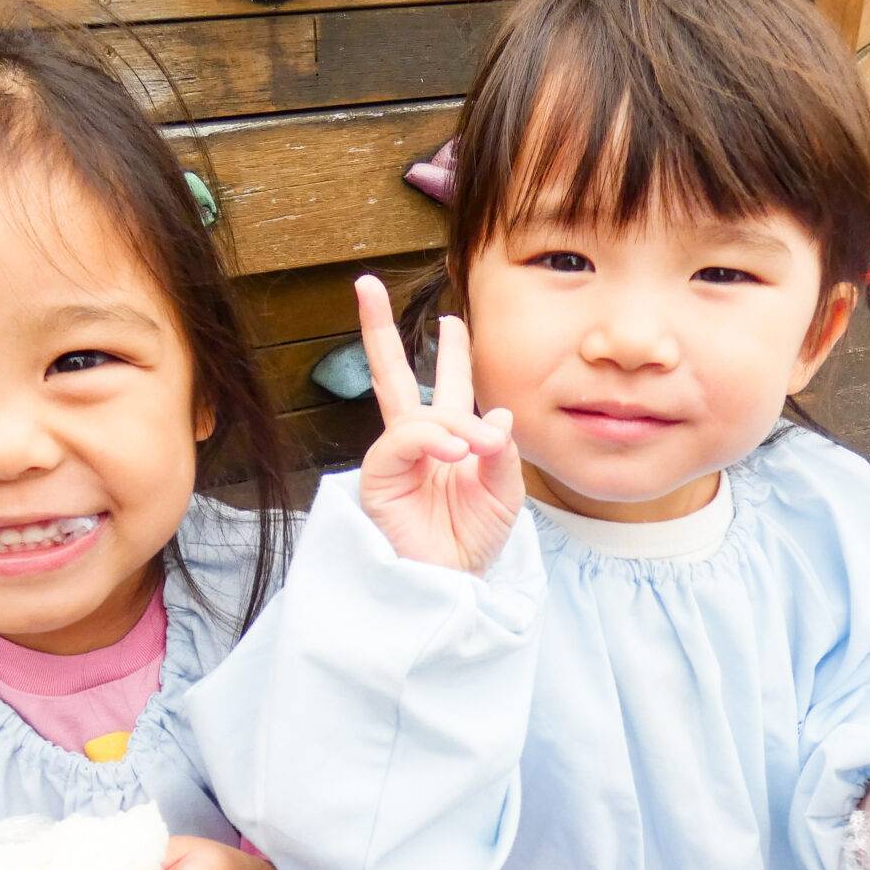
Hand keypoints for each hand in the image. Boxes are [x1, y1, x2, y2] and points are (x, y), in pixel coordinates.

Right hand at [355, 274, 523, 573]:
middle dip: (378, 330)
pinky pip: (401, 441)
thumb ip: (503, 454)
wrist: (450, 585)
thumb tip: (496, 415)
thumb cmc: (472, 542)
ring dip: (451, 424)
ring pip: (413, 412)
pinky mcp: (378, 478)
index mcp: (447, 441)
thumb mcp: (505, 494)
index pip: (443, 386)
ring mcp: (393, 459)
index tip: (451, 318)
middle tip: (363, 284)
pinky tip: (453, 452)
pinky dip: (430, 439)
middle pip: (391, 375)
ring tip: (474, 449)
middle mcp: (415, 444)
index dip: (447, 353)